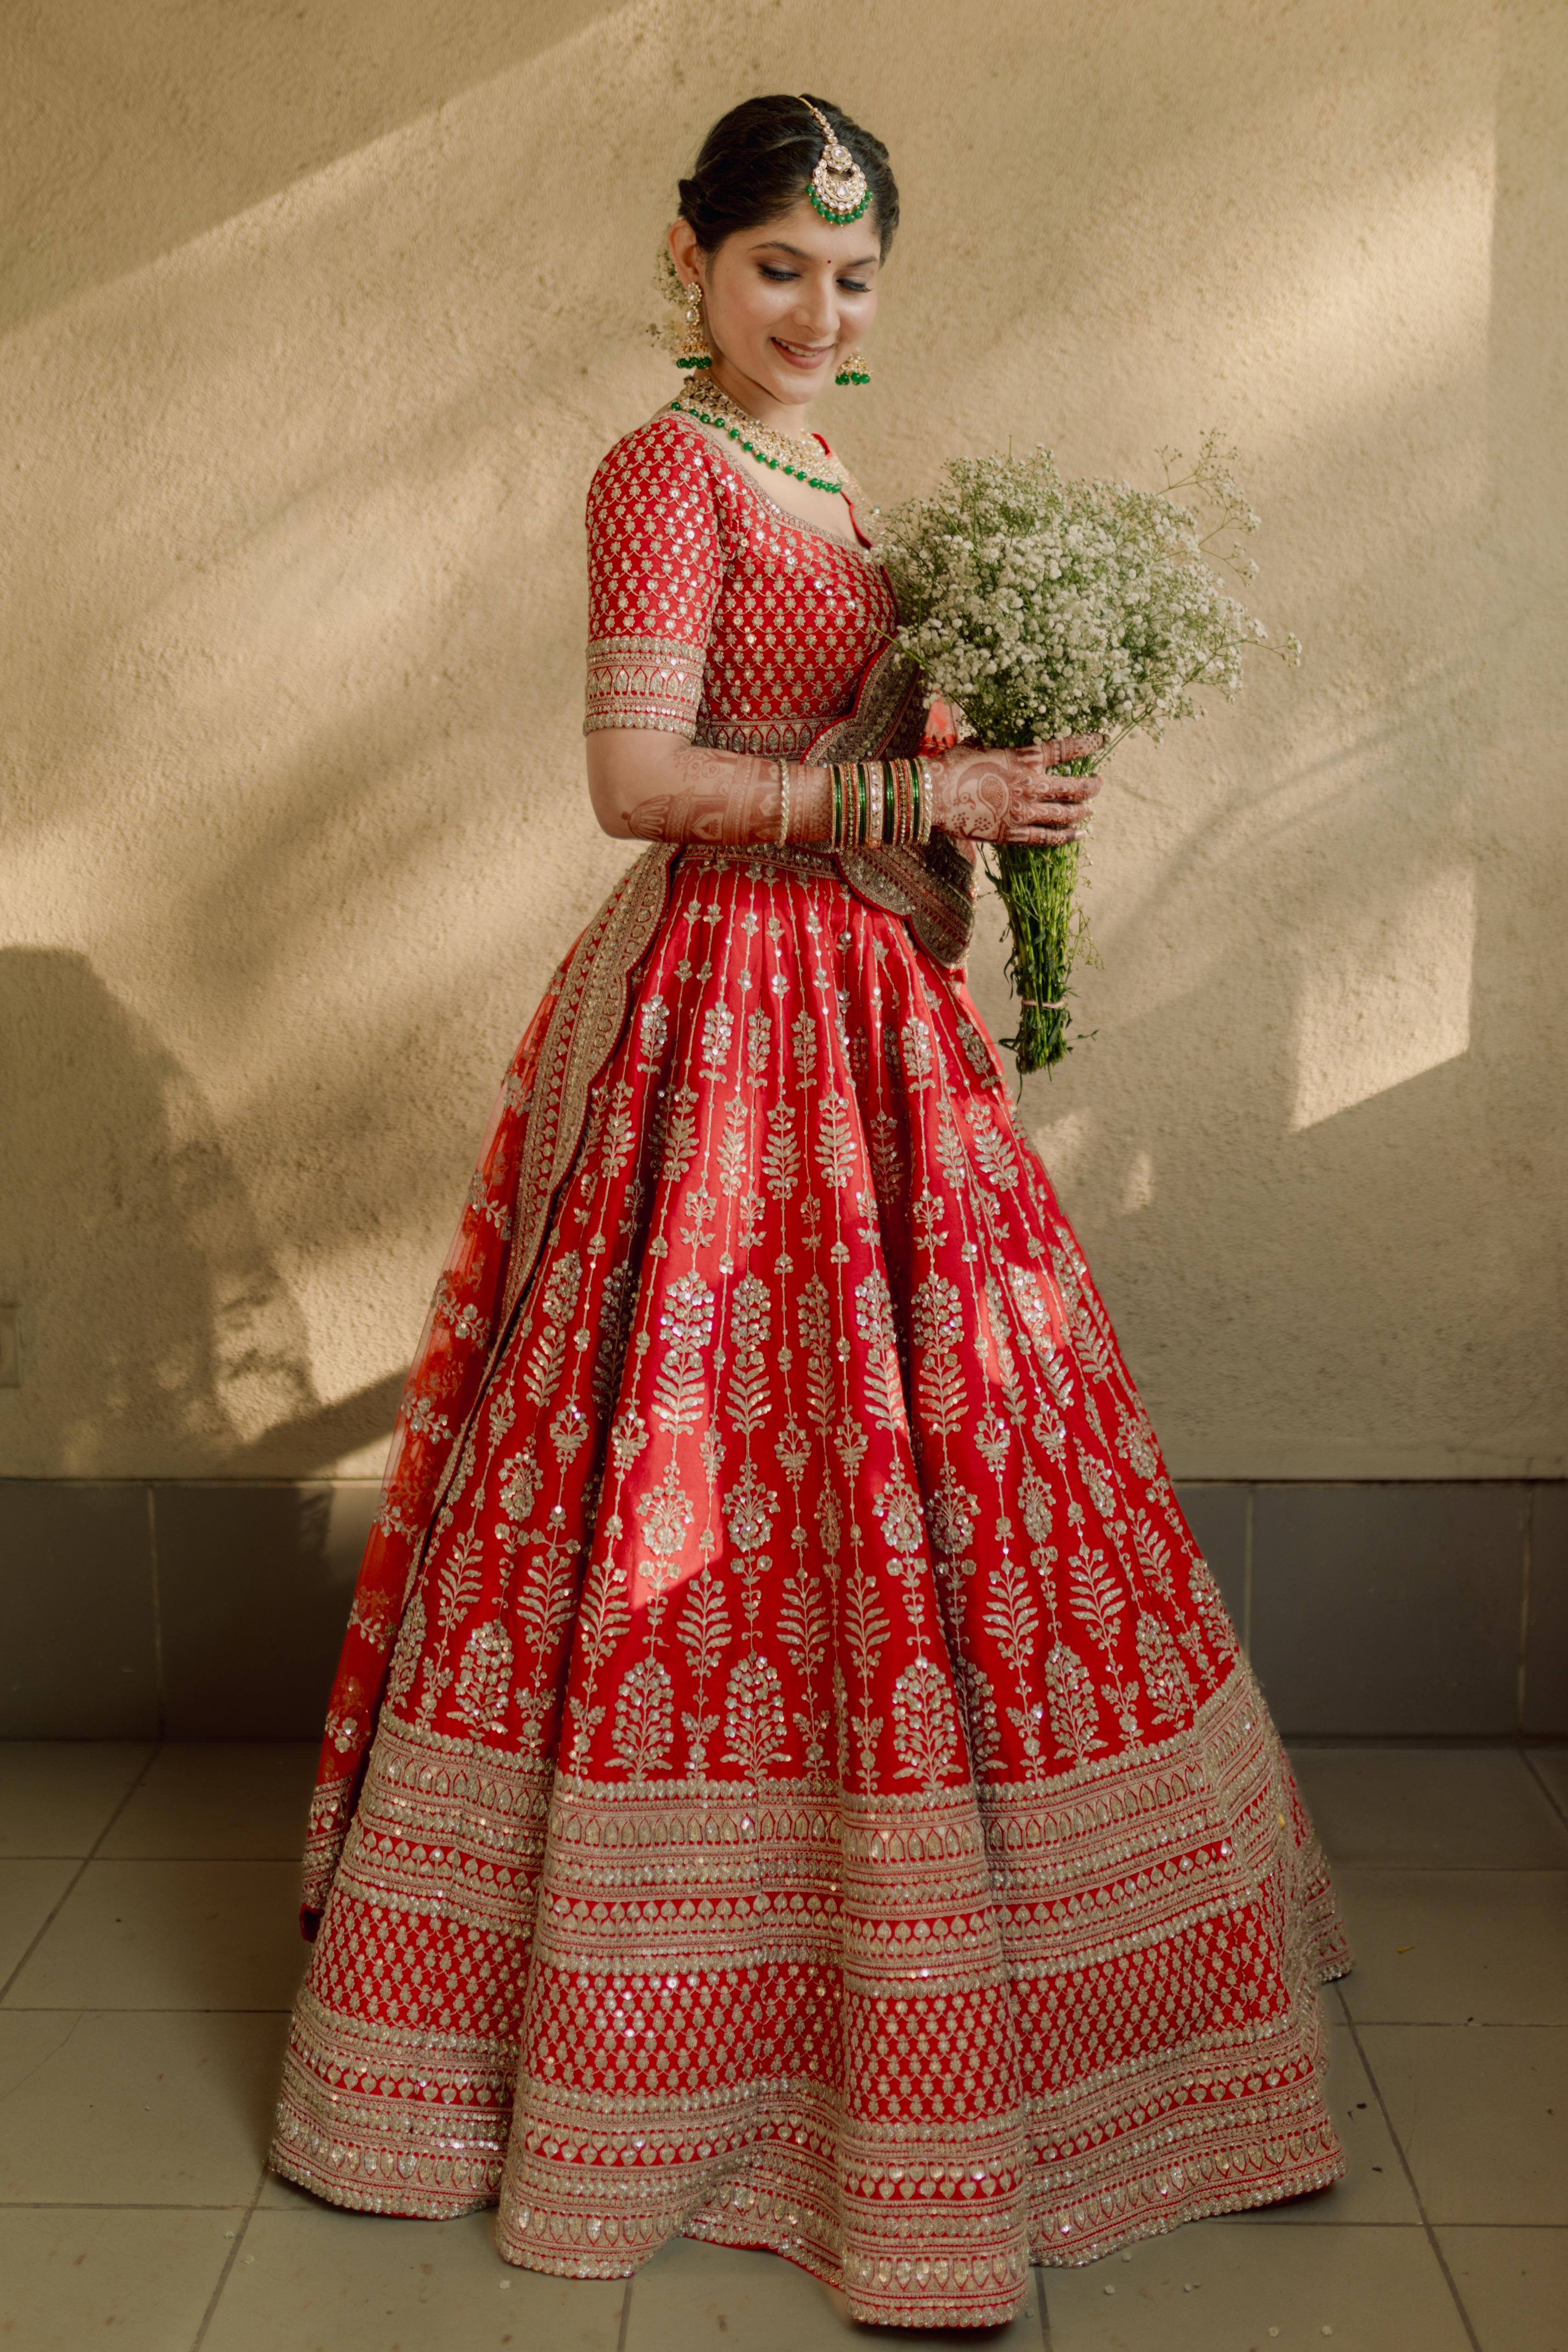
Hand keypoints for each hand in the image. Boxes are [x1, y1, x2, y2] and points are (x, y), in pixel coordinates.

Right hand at [929, 737, 1103, 843]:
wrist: (932, 795)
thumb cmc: (952, 766)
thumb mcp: (979, 746)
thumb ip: (996, 747)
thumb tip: (993, 743)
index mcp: (1025, 758)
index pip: (1066, 749)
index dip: (1088, 743)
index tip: (1102, 740)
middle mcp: (1031, 785)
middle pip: (1074, 786)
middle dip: (1092, 785)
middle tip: (1099, 783)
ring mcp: (1024, 812)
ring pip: (1065, 814)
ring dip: (1082, 811)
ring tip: (1090, 810)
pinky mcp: (1013, 834)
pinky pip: (1047, 838)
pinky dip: (1065, 837)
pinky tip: (1079, 836)